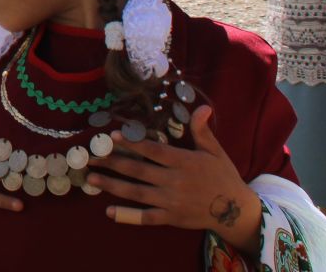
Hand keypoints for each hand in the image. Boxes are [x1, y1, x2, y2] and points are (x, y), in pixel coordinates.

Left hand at [91, 106, 261, 254]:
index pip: (154, 151)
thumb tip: (202, 107)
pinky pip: (147, 217)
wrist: (237, 210)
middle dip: (112, 162)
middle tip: (89, 156)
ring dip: (112, 185)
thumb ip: (202, 131)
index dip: (133, 143)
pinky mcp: (172, 217)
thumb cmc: (223, 176)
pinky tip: (109, 211)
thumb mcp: (215, 151)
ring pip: (137, 193)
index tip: (112, 136)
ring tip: (91, 178)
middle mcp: (175, 182)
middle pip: (138, 170)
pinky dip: (128, 215)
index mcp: (184, 162)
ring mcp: (172, 201)